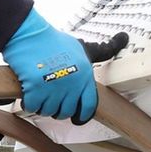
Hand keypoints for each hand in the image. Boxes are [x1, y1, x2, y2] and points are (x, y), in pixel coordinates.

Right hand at [0, 9, 96, 124]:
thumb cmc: (53, 40)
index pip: (89, 106)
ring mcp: (54, 88)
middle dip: (58, 109)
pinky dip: (29, 103)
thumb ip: (101, 51)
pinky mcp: (36, 89)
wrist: (28, 33)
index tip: (76, 118)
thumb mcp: (82, 46)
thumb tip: (123, 38)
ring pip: (49, 111)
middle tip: (51, 100)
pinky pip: (33, 107)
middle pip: (66, 111)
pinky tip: (28, 95)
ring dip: (43, 106)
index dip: (82, 115)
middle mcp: (72, 84)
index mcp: (85, 76)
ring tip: (40, 95)